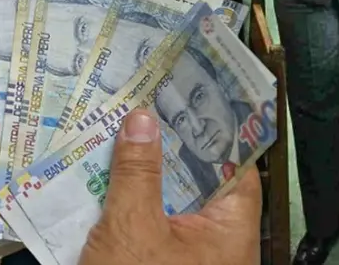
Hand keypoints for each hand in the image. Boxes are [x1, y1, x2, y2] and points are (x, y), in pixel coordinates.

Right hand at [79, 110, 260, 264]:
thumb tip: (143, 121)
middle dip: (170, 145)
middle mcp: (220, 242)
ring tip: (121, 131)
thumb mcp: (133, 230)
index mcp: (233, 228)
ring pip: (172, 203)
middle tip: (147, 104)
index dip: (214, 125)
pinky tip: (104, 181)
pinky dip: (132, 205)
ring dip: (146, 174)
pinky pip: (153, 227)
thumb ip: (138, 173)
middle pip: (200, 179)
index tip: (194, 91)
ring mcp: (191, 258)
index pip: (235, 160)